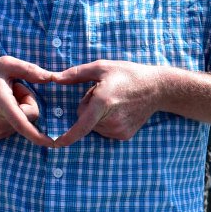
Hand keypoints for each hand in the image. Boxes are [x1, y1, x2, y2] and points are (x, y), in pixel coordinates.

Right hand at [0, 56, 56, 145]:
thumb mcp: (7, 64)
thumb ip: (30, 70)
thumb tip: (51, 78)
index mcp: (1, 103)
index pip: (23, 123)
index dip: (39, 135)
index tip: (52, 143)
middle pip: (30, 116)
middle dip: (27, 101)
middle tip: (11, 90)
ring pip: (24, 122)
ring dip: (19, 109)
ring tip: (3, 98)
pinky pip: (17, 127)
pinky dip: (13, 117)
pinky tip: (0, 107)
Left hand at [51, 60, 170, 146]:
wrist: (157, 89)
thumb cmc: (128, 75)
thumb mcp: (102, 67)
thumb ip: (75, 73)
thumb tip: (54, 78)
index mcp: (103, 102)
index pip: (81, 125)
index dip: (67, 136)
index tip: (56, 144)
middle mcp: (111, 120)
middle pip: (84, 119)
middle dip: (87, 108)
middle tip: (104, 95)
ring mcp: (118, 130)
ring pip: (94, 126)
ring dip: (97, 116)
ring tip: (114, 102)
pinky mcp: (124, 135)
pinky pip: (105, 130)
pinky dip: (106, 122)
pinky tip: (120, 111)